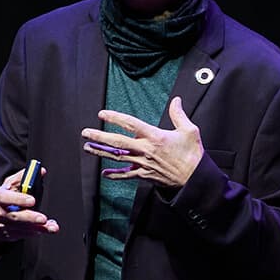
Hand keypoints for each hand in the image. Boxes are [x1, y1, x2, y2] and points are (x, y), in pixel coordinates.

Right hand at [0, 165, 58, 240]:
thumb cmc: (2, 199)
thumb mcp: (9, 185)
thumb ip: (24, 177)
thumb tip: (40, 171)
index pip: (5, 198)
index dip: (18, 199)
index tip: (32, 200)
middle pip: (13, 216)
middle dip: (30, 218)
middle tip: (43, 218)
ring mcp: (0, 226)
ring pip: (20, 228)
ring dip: (37, 228)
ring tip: (50, 226)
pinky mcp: (6, 235)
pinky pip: (21, 235)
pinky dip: (34, 233)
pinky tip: (44, 229)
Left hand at [81, 96, 202, 187]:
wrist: (194, 179)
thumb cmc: (192, 154)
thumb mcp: (189, 130)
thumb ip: (178, 115)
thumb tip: (176, 100)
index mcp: (155, 136)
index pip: (130, 124)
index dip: (115, 118)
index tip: (102, 114)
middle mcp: (145, 150)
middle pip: (117, 142)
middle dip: (99, 136)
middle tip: (85, 132)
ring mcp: (143, 164)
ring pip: (118, 157)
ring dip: (101, 152)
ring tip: (87, 147)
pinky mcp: (144, 175)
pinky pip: (126, 175)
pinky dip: (114, 174)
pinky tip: (104, 173)